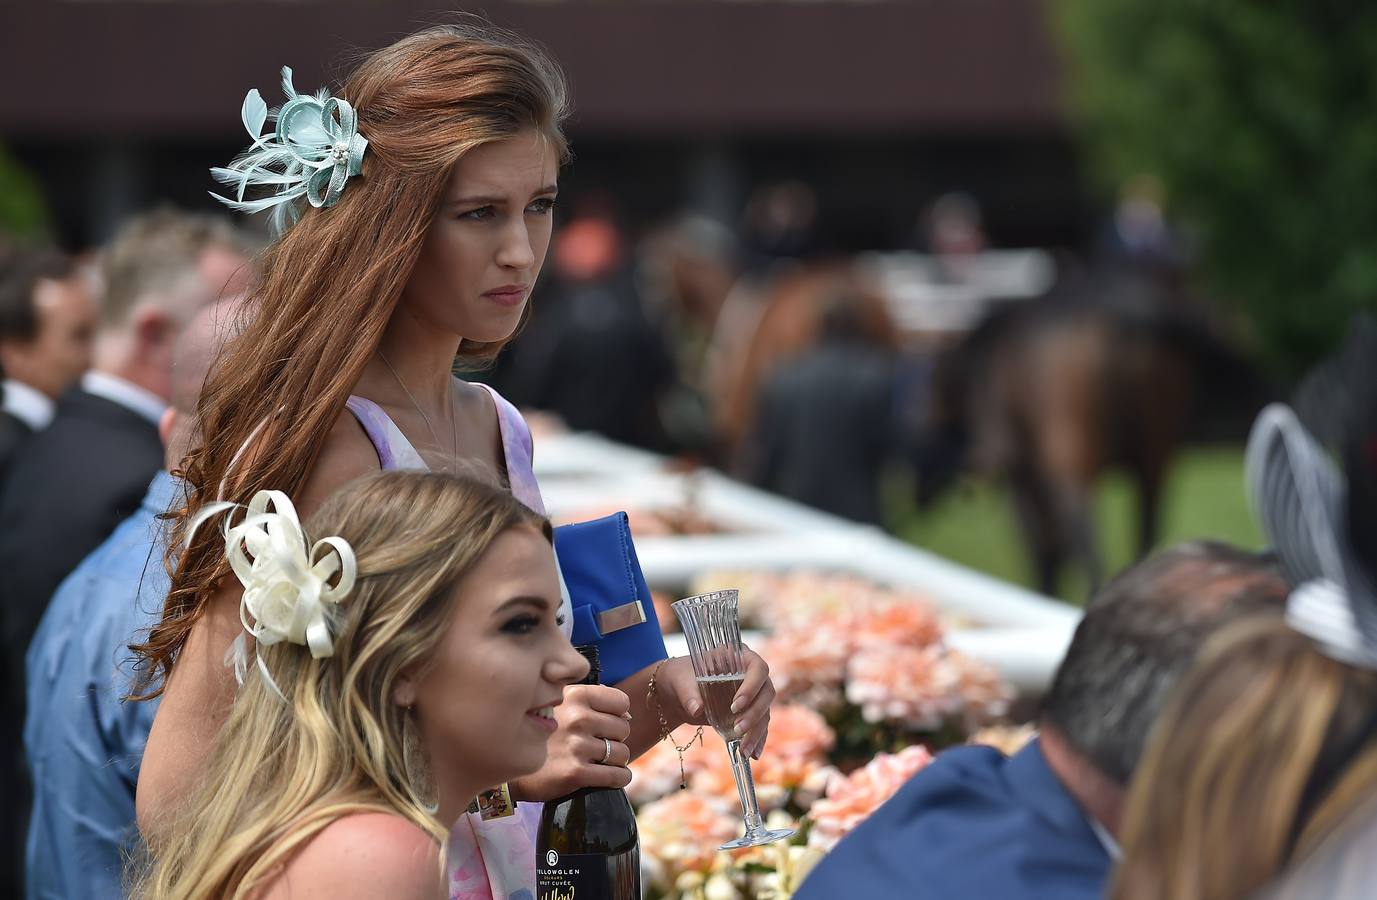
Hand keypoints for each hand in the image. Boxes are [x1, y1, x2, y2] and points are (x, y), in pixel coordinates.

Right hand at [508, 684, 632, 801]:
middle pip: (624, 728)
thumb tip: (627, 714)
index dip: (616, 715)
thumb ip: (591, 701)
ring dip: (614, 760)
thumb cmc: (541, 735)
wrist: (512, 769)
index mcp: (574, 696)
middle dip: (614, 739)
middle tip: (595, 745)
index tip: (602, 724)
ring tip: (595, 761)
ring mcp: (576, 746)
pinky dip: (618, 778)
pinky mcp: (575, 773)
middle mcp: (577, 718)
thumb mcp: (559, 704)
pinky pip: (618, 776)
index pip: (621, 702)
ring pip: (622, 754)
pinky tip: (606, 777)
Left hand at [656, 647, 774, 758]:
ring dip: (756, 732)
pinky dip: (757, 740)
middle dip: (755, 714)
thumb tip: (696, 708)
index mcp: (738, 656)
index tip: (735, 706)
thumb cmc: (681, 678)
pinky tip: (753, 754)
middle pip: (766, 693)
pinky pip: (760, 726)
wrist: (678, 692)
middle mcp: (750, 674)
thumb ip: (689, 693)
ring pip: (765, 712)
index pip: (757, 668)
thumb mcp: (681, 682)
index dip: (751, 687)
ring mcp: (753, 694)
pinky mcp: (748, 712)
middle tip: (738, 729)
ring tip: (744, 751)